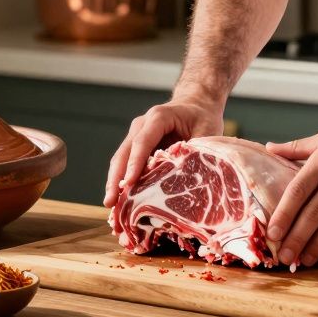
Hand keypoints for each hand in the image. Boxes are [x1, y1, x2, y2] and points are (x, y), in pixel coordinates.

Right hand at [103, 95, 225, 206]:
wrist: (196, 105)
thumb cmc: (203, 118)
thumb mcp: (207, 131)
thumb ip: (197, 151)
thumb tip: (191, 180)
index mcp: (158, 118)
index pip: (143, 142)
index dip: (135, 164)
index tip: (129, 184)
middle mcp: (141, 126)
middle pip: (123, 154)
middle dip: (115, 179)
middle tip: (110, 203)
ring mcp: (135, 137)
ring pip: (120, 162)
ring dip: (114, 185)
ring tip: (111, 210)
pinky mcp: (136, 150)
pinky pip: (125, 167)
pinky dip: (121, 184)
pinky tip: (119, 205)